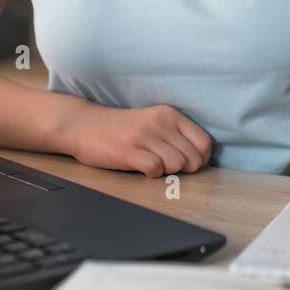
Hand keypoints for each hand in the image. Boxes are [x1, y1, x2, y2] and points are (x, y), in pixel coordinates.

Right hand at [63, 102, 212, 176]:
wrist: (84, 125)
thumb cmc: (122, 129)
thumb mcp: (154, 122)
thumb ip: (176, 136)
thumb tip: (200, 161)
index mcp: (170, 114)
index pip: (204, 142)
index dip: (200, 160)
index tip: (187, 165)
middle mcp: (160, 122)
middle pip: (193, 159)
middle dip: (184, 170)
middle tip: (166, 166)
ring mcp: (144, 135)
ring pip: (177, 165)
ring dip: (167, 172)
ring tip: (151, 164)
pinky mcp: (129, 150)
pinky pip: (155, 169)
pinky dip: (151, 174)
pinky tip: (141, 168)